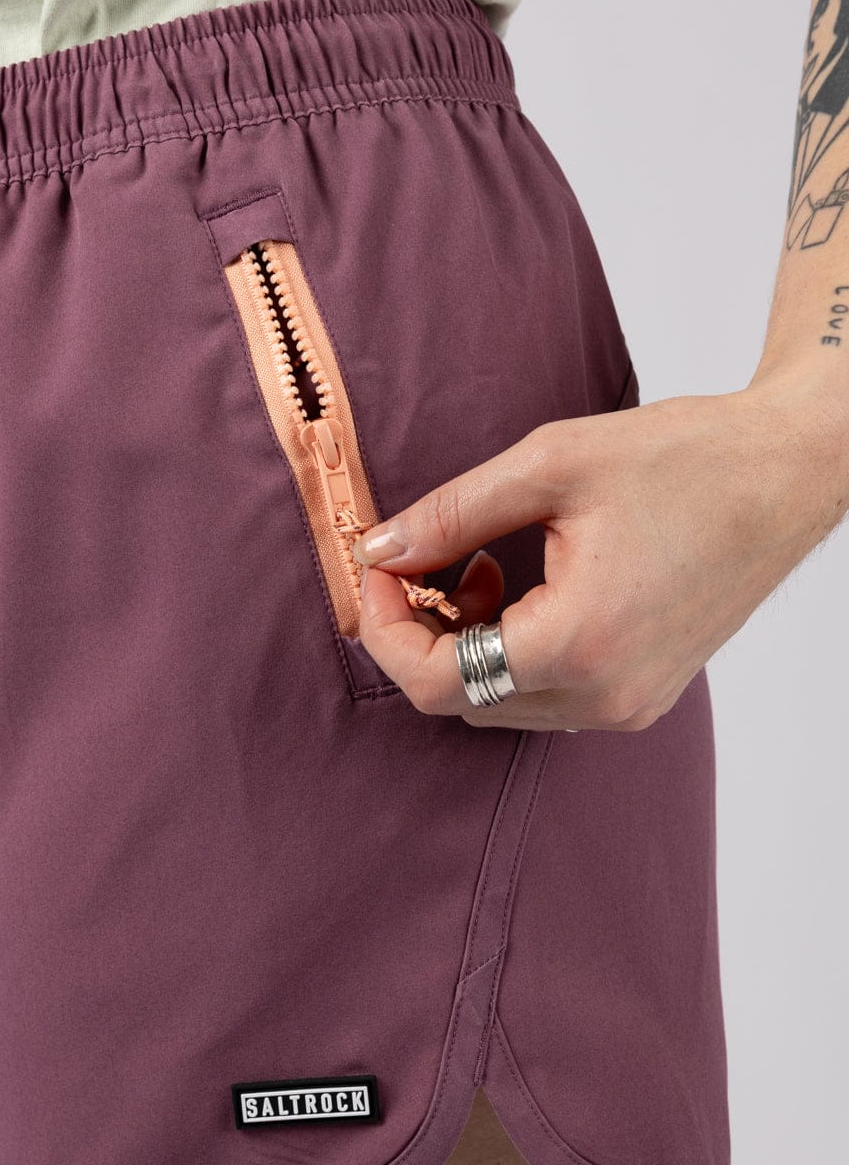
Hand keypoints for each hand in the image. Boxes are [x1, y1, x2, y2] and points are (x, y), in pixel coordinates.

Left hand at [354, 380, 846, 730]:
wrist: (786, 475)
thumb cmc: (685, 459)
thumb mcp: (549, 465)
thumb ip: (450, 515)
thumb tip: (378, 550)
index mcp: (579, 643)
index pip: (434, 682)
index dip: (384, 628)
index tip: (378, 568)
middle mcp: (604, 695)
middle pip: (458, 699)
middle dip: (421, 633)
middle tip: (423, 562)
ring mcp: (627, 705)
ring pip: (496, 702)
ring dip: (465, 642)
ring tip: (484, 565)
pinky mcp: (640, 696)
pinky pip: (542, 696)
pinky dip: (508, 652)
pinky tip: (523, 590)